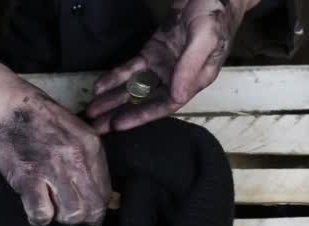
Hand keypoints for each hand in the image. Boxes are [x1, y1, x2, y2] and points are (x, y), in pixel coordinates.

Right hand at [0, 64, 111, 225]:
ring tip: (51, 206)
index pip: (106, 191)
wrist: (6, 104)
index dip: (98, 207)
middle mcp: (76, 159)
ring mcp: (52, 170)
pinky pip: (42, 214)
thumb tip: (95, 187)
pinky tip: (35, 207)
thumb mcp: (76, 129)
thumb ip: (88, 157)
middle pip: (93, 208)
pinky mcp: (28, 179)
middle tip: (71, 213)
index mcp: (91, 146)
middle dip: (84, 218)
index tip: (89, 209)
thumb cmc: (38, 116)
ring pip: (71, 215)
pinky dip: (39, 217)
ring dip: (61, 216)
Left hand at [86, 0, 259, 133]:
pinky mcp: (152, 53)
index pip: (165, 105)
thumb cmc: (214, 14)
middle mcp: (177, 77)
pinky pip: (131, 69)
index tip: (120, 124)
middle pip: (146, 101)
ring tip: (93, 112)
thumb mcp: (204, 38)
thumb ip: (189, 67)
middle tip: (98, 127)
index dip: (141, 116)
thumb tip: (176, 97)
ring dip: (114, 99)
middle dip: (121, 114)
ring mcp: (163, 65)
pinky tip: (100, 86)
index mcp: (193, 80)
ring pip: (135, 87)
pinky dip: (116, 77)